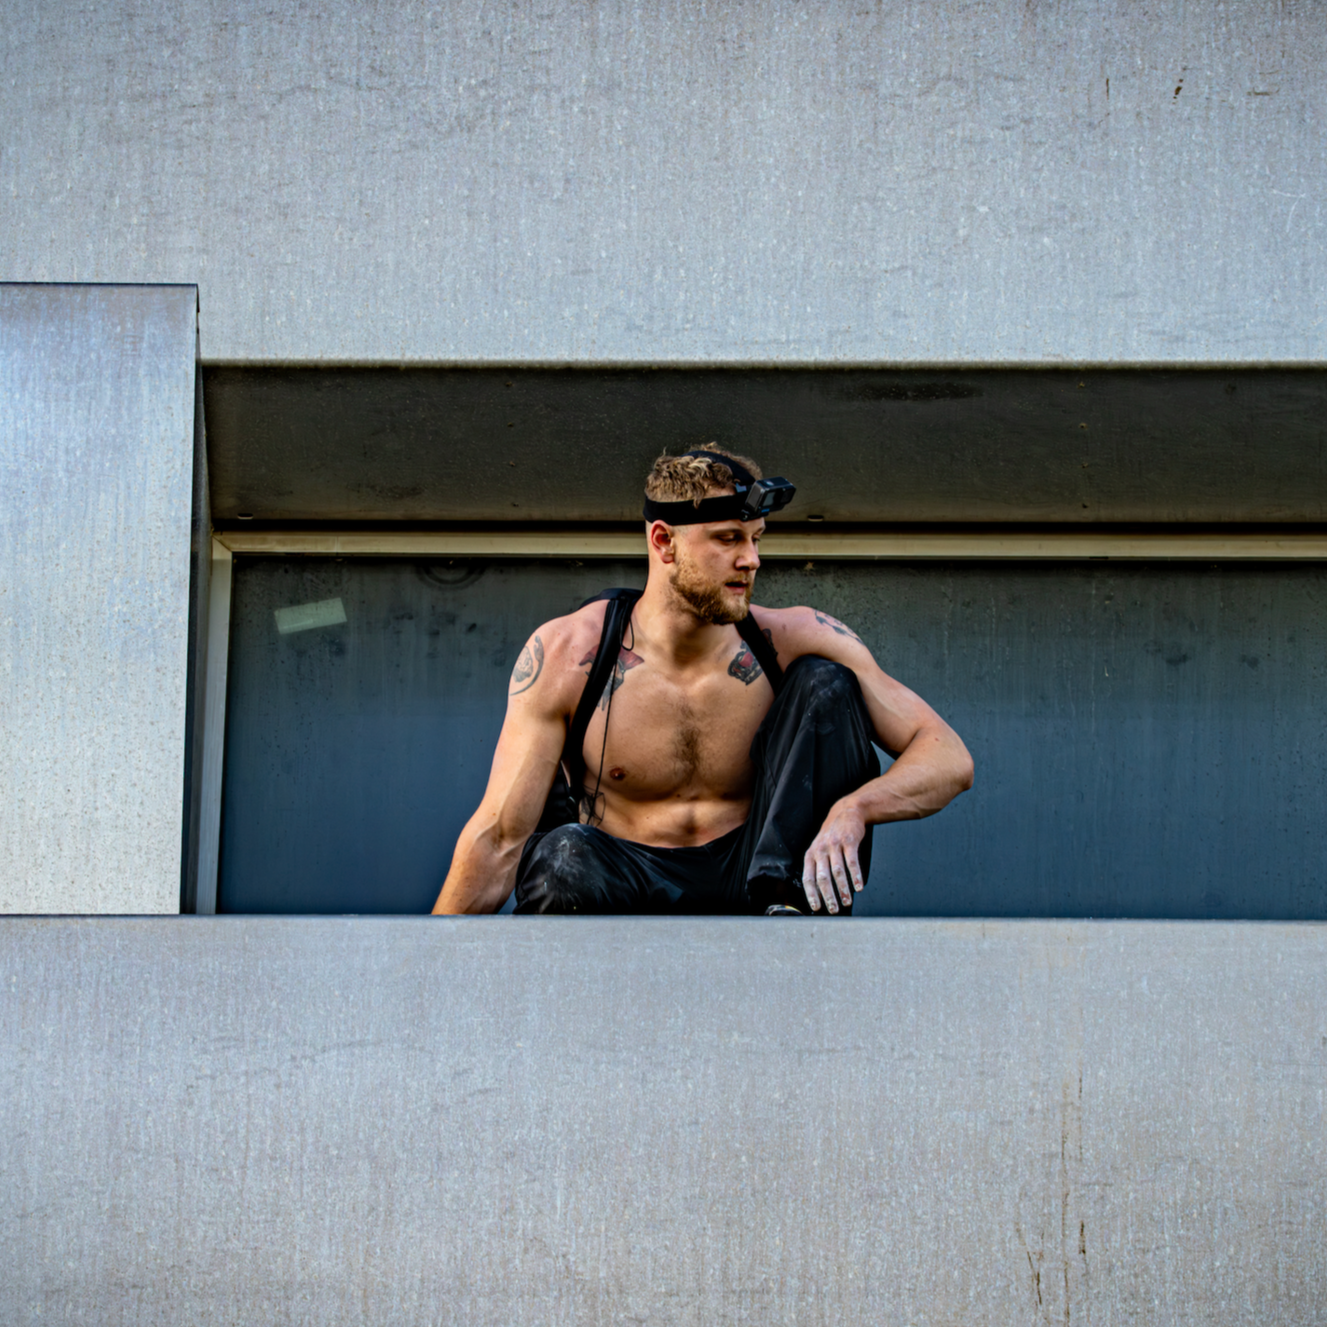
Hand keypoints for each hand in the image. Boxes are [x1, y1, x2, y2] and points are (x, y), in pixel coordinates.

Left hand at [801, 799, 867, 913]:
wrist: (846, 812)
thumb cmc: (832, 835)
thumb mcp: (819, 848)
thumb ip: (818, 867)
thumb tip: (819, 893)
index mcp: (811, 854)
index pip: (808, 878)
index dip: (811, 894)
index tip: (817, 907)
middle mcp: (820, 850)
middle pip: (823, 877)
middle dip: (828, 896)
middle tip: (834, 909)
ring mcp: (834, 845)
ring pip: (837, 872)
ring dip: (843, 889)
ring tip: (847, 901)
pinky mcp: (849, 841)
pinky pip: (852, 861)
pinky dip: (856, 876)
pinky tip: (859, 886)